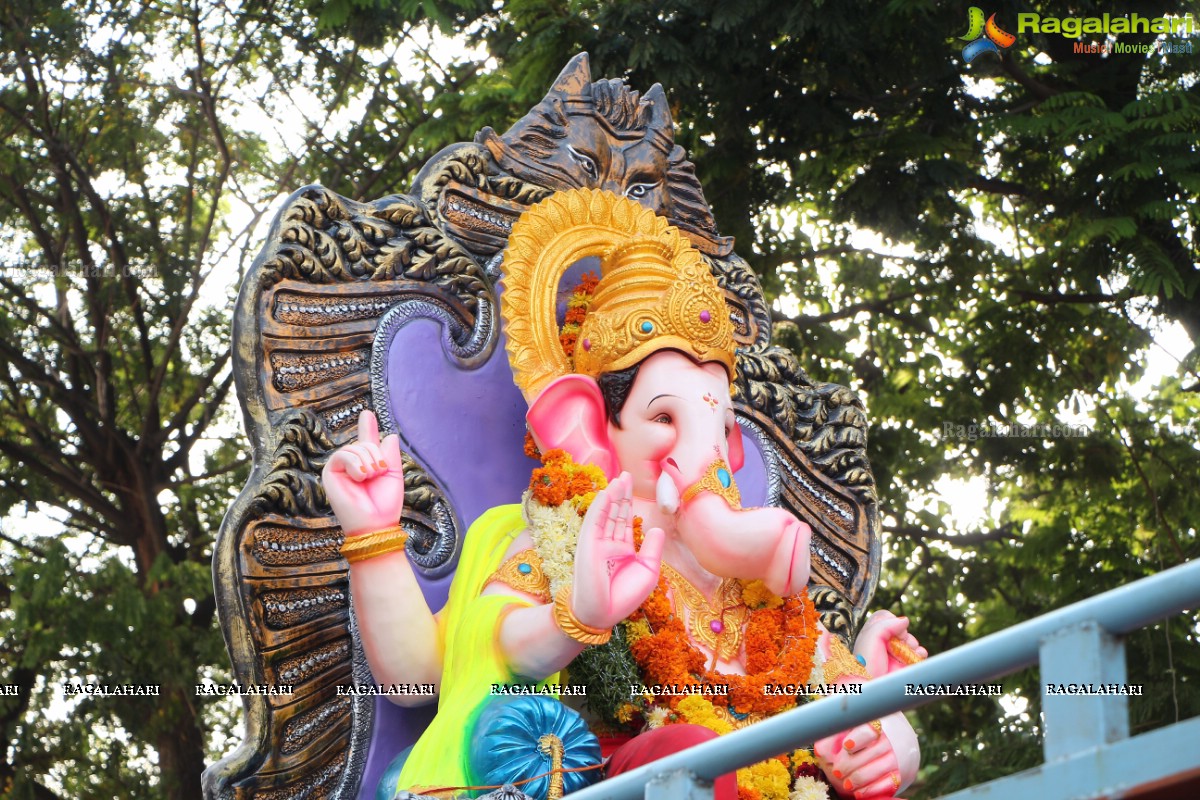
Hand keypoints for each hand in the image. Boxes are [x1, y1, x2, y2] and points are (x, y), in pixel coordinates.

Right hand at [322, 410, 404, 536]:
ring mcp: (340, 468)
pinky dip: (356, 464)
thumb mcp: (393, 475)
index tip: (367, 413)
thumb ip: (390, 455)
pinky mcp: (330, 473)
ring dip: (368, 460)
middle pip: (365, 442)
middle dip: (376, 454)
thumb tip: (390, 434)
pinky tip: (361, 477)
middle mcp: (353, 465)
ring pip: (354, 447)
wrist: (375, 523)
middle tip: (379, 472)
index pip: (367, 442)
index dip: (367, 427)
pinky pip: (342, 454)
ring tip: (371, 477)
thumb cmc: (385, 504)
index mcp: (368, 465)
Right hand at [570, 472, 665, 629]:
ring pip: (606, 514)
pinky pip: (594, 522)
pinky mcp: (588, 545)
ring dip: (612, 496)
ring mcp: (597, 543)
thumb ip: (652, 549)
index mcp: (622, 549)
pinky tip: (607, 492)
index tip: (632, 485)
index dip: (629, 503)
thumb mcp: (647, 571)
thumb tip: (657, 528)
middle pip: (616, 513)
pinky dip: (600, 506)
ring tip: (620, 478)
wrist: (602, 614)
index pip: (625, 521)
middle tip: (626, 474)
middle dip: (621, 494)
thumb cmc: (624, 596)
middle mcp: (608, 543)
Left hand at [815, 712, 917, 798]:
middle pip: (875, 750)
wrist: (870, 754)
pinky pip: (890, 783)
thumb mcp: (835, 738)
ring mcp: (895, 757)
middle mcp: (887, 738)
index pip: (870, 728)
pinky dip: (872, 789)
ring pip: (881, 767)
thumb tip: (823, 752)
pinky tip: (858, 793)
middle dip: (852, 764)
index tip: (847, 747)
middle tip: (837, 772)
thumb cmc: (847, 743)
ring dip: (860, 778)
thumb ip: (828, 741)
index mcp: (871, 723)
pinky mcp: (899, 774)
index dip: (859, 738)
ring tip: (846, 784)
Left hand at [853, 611, 926, 677]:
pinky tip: (917, 655)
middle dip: (903, 634)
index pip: (885, 618)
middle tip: (900, 642)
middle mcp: (884, 644)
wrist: (873, 688)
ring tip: (907, 651)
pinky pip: (920, 653)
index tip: (891, 632)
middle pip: (901, 629)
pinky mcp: (907, 665)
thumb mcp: (871, 637)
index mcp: (871, 635)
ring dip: (912, 643)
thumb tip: (905, 620)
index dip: (891, 621)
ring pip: (911, 640)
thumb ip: (886, 625)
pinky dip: (920, 652)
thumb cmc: (867, 663)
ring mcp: (896, 655)